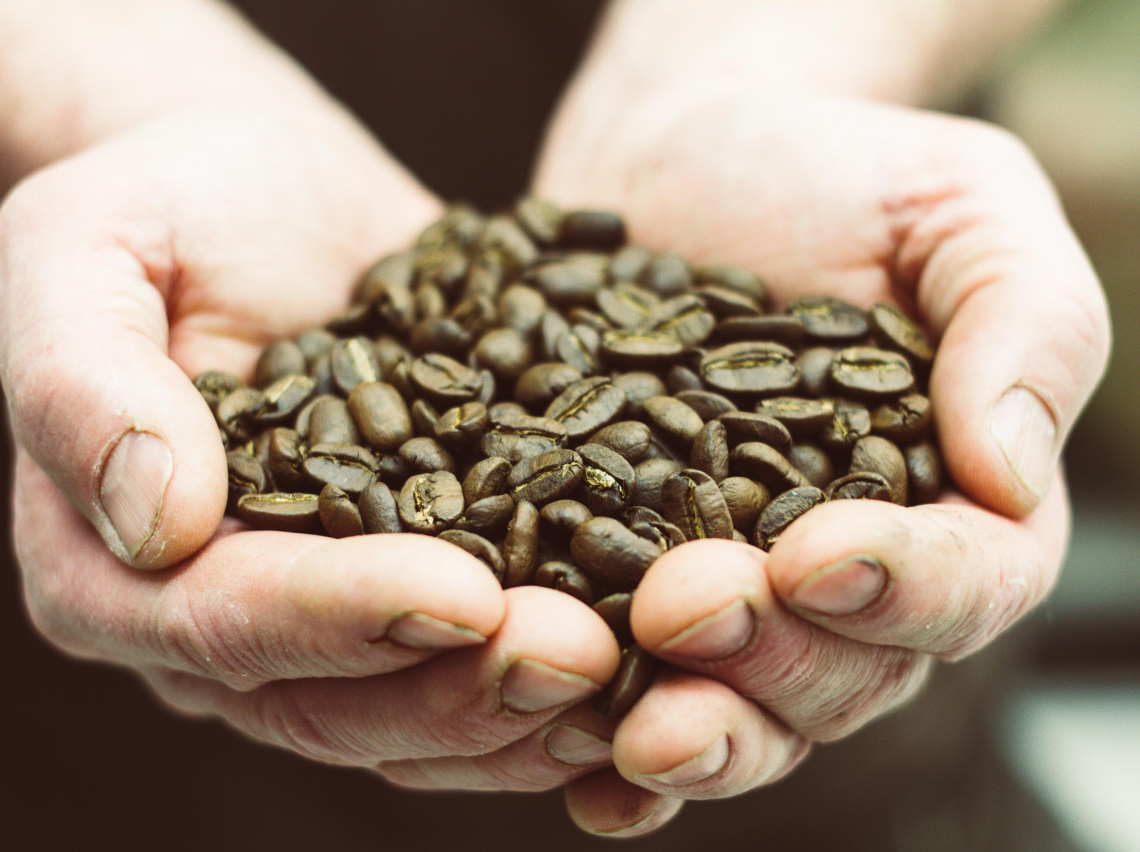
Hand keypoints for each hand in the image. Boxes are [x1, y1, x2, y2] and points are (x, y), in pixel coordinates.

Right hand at [0, 104, 620, 791]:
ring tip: (630, 666)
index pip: (220, 621)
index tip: (462, 594)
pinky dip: (547, 686)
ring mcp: (312, 622)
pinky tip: (638, 662)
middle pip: (328, 702)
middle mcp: (205, 623)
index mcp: (103, 562)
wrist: (258, 190)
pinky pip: (466, 674)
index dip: (340, 616)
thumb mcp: (79, 248)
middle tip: (583, 652)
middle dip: (457, 686)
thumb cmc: (165, 204)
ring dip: (520, 709)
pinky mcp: (399, 596)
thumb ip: (85, 380)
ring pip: (408, 719)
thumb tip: (158, 522)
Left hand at [534, 84, 1109, 834]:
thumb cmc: (839, 170)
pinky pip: (637, 692)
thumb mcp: (961, 209)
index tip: (817, 555)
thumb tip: (1008, 469)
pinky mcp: (631, 581)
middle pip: (848, 672)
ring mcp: (741, 589)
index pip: (970, 582)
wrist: (687, 155)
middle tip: (684, 605)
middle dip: (772, 657)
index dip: (904, 589)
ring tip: (633, 730)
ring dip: (697, 732)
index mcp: (953, 497)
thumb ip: (1021, 326)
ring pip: (747, 707)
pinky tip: (583, 782)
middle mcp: (852, 572)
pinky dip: (615, 752)